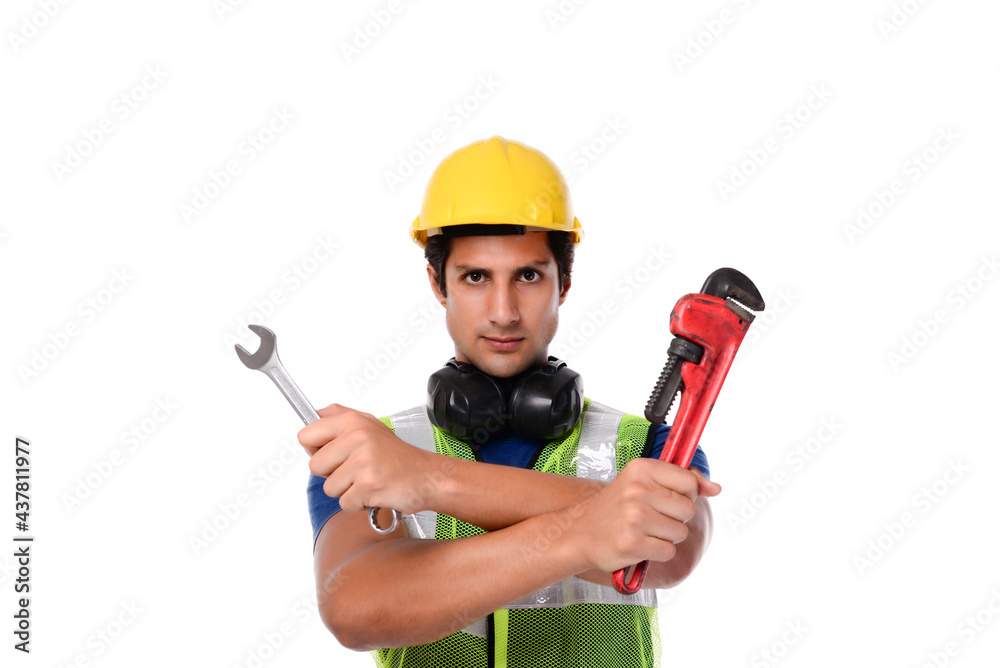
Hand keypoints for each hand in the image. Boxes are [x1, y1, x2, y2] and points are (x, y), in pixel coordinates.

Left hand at [298, 403, 442, 514]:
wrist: (426, 476)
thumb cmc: (398, 455)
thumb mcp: (371, 425)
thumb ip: (340, 416)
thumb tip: (315, 413)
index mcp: (353, 422)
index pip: (306, 435)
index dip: (315, 449)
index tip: (331, 453)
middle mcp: (357, 438)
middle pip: (314, 465)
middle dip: (332, 473)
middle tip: (355, 469)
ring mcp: (363, 462)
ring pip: (329, 487)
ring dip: (346, 490)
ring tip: (366, 479)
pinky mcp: (368, 485)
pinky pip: (344, 502)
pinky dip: (358, 502)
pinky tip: (373, 490)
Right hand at [570, 458, 720, 572]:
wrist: (579, 533)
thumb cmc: (614, 508)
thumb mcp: (642, 483)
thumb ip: (680, 481)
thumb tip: (715, 488)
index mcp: (641, 469)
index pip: (689, 481)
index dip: (686, 493)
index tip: (668, 498)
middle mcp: (637, 490)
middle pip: (688, 508)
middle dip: (676, 518)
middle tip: (652, 517)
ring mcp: (634, 517)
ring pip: (680, 532)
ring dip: (667, 537)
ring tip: (644, 531)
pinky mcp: (633, 543)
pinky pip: (668, 551)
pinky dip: (657, 552)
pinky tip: (640, 544)